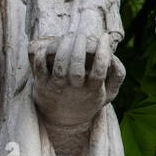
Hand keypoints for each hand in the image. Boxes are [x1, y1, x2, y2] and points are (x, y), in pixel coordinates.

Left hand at [29, 31, 124, 151]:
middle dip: (80, 47)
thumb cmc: (88, 99)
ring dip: (63, 47)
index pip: (99, 72)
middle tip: (82, 35)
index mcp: (92, 91)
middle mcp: (73, 90)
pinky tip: (51, 45)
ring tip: (69, 36)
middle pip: (76, 69)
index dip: (102, 53)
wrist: (63, 121)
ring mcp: (56, 87)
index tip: (103, 37)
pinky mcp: (40, 84)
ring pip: (59, 66)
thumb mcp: (108, 93)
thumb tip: (114, 56)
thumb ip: (117, 75)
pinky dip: (43, 52)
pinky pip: (39, 65)